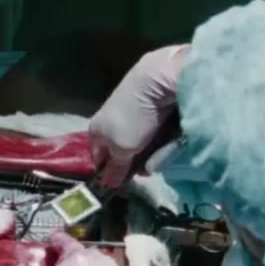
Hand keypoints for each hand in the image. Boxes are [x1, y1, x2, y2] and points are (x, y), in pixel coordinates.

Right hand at [88, 44, 190, 187]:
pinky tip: (168, 139)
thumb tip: (107, 184)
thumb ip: (115, 168)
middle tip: (148, 168)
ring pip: (139, 143)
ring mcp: (132, 114)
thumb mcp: (122, 149)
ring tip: (161, 154)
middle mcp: (111, 122)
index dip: (110, 172)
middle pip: (121, 152)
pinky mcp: (150, 107)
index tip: (126, 181)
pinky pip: (153, 130)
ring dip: (149, 152)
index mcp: (96, 130)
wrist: (156, 81)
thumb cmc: (133, 117)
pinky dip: (159, 138)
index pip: (99, 159)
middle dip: (134, 163)